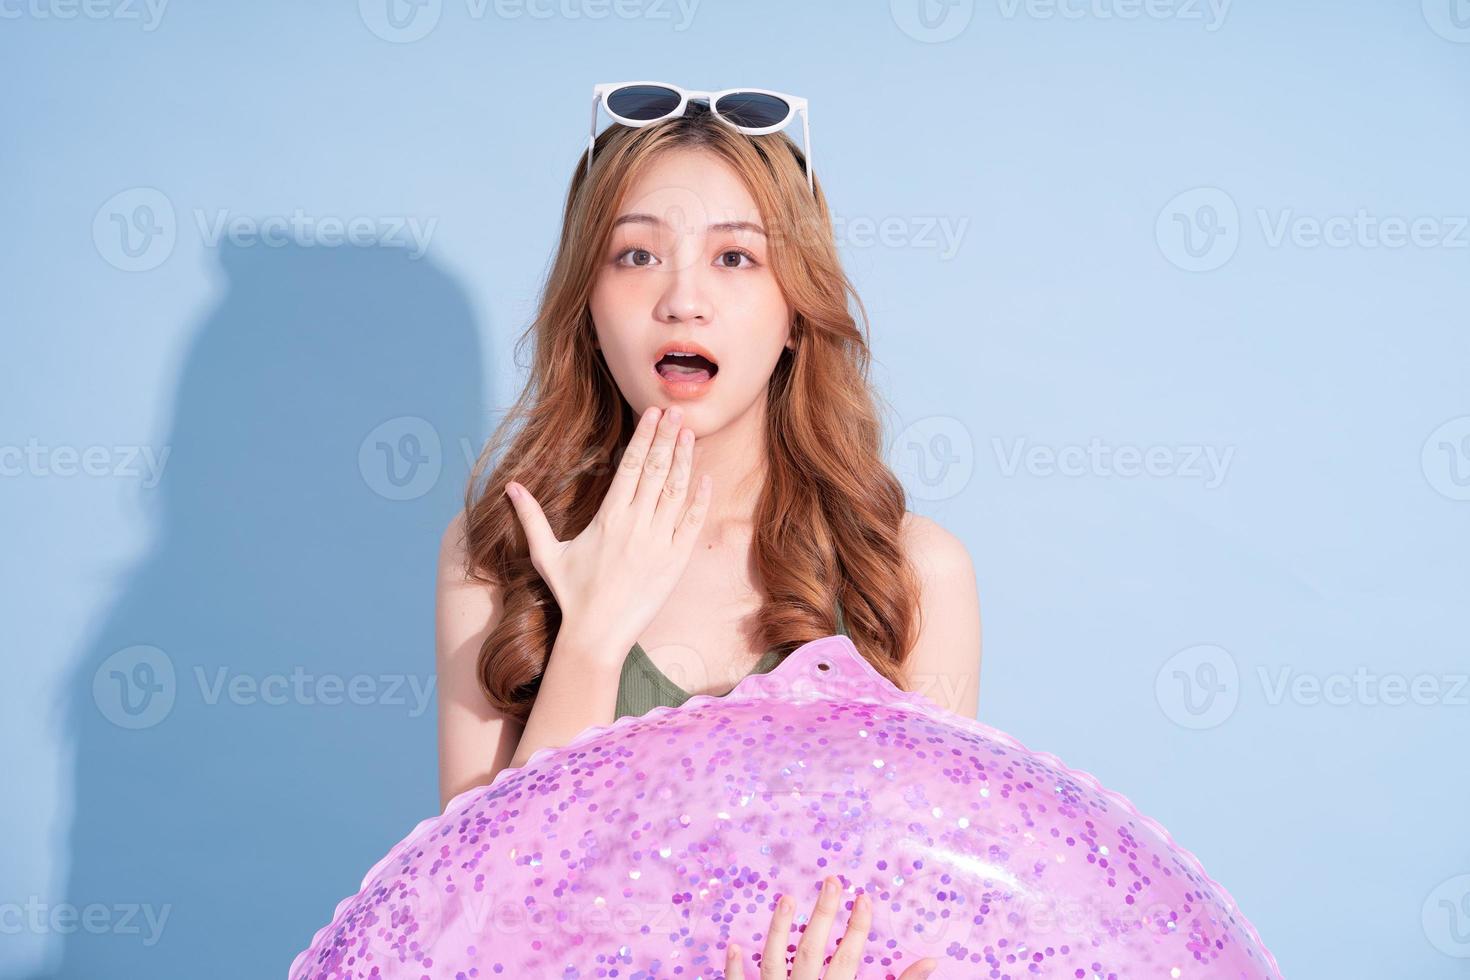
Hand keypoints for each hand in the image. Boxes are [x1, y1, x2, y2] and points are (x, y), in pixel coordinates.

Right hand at [503, 405, 710, 662]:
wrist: (598, 634)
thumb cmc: (571, 595)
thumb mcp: (546, 553)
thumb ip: (531, 517)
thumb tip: (511, 487)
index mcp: (609, 517)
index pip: (631, 466)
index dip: (644, 437)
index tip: (653, 414)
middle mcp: (637, 525)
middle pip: (656, 470)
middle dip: (667, 437)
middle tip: (677, 411)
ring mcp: (659, 542)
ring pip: (676, 491)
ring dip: (684, 460)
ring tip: (689, 433)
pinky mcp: (675, 561)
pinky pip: (691, 523)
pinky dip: (700, 500)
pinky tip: (705, 478)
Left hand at [724, 875, 938, 978]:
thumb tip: (931, 962)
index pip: (847, 957)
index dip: (857, 927)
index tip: (865, 897)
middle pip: (811, 949)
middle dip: (823, 914)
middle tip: (832, 880)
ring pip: (774, 960)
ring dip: (778, 928)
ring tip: (785, 898)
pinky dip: (735, 968)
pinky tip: (735, 944)